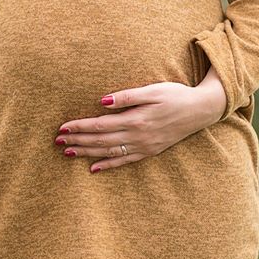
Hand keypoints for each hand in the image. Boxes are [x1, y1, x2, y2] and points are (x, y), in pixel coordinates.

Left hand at [55, 69, 226, 172]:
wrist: (201, 110)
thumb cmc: (175, 95)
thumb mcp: (152, 90)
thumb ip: (126, 96)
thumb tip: (101, 101)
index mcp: (135, 119)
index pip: (99, 125)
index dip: (79, 127)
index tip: (62, 128)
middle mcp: (137, 136)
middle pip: (100, 140)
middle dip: (77, 141)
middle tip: (57, 142)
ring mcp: (143, 146)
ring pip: (108, 152)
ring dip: (87, 153)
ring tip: (67, 152)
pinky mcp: (149, 151)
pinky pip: (124, 161)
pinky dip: (107, 165)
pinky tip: (93, 168)